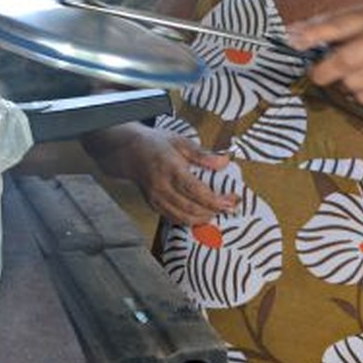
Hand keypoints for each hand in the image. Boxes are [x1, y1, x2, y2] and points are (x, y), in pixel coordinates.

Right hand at [121, 128, 236, 225]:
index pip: (196, 191)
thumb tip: (225, 161)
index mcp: (171, 169)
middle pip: (191, 208)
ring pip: (182, 218)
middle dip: (214, 211)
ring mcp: (156, 198)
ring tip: (217, 212)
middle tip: (230, 208)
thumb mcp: (181, 142)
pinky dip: (190, 220)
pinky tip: (201, 215)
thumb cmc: (157, 145)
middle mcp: (162, 187)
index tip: (232, 200)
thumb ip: (203, 154)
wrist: (130, 152)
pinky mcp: (154, 205)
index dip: (216, 200)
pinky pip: (174, 218)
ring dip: (203, 219)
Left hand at [287, 5, 362, 106]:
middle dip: (323, 72)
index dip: (315, 33)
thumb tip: (291, 33)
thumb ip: (330, 24)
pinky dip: (361, 95)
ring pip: (352, 84)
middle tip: (316, 75)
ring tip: (355, 74)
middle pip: (344, 61)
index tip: (295, 41)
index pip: (339, 24)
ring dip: (345, 84)